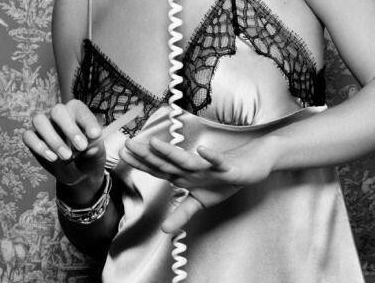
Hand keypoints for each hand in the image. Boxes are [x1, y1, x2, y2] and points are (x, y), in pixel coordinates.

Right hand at [23, 99, 105, 192]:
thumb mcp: (96, 154)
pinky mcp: (32, 138)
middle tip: (81, 147)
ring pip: (39, 120)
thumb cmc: (89, 155)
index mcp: (76, 111)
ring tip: (67, 156)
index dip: (87, 120)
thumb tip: (91, 148)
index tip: (95, 135)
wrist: (78, 173)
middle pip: (57, 110)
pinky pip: (28, 136)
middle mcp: (58, 114)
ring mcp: (44, 125)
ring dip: (53, 139)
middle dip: (69, 129)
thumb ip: (95, 149)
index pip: (79, 108)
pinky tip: (52, 158)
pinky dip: (39, 146)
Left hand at [120, 135, 274, 232]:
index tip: (122, 155)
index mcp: (185, 175)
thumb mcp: (202, 201)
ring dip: (172, 152)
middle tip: (128, 143)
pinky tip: (202, 150)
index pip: (159, 169)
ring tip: (155, 144)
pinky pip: (218, 161)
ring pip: (188, 160)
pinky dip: (211, 157)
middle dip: (147, 154)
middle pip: (167, 162)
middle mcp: (193, 168)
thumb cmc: (224, 180)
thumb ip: (182, 213)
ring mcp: (209, 166)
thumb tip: (164, 230)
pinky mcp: (227, 166)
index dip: (141, 163)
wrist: (253, 164)